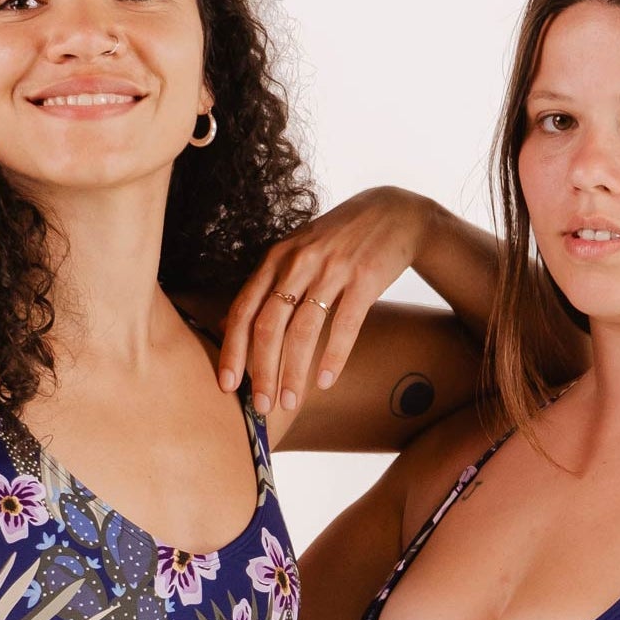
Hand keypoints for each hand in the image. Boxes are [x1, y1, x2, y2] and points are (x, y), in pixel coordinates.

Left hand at [219, 186, 437, 413]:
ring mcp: (333, 269)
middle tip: (262, 406)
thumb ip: (262, 287)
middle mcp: (299, 262)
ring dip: (293, 372)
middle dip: (262, 371)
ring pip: (303, 330)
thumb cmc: (338, 240)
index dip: (233, 350)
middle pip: (269, 325)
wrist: (394, 213)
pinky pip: (344, 325)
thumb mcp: (294, 253)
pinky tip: (325, 382)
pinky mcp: (365, 278)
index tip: (227, 385)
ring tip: (290, 402)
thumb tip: (226, 323)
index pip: (244, 309)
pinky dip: (333, 357)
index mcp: (276, 258)